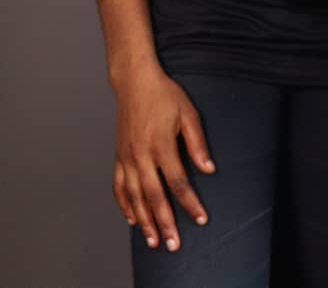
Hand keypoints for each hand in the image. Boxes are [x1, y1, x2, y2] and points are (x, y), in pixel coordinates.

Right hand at [112, 67, 213, 250]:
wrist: (135, 82)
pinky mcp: (118, 157)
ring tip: (154, 240)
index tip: (200, 219)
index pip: (178, 182)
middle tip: (173, 244)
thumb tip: (209, 169)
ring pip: (134, 197)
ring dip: (144, 221)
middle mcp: (141, 156)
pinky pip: (119, 187)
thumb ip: (198, 144)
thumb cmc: (165, 95)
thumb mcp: (188, 113)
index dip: (190, 203)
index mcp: (161, 145)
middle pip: (154, 197)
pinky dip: (124, 205)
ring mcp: (127, 158)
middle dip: (165, 223)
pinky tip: (132, 218)